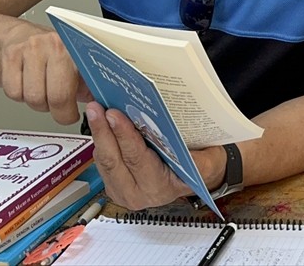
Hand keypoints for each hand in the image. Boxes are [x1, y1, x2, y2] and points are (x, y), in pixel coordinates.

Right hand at [0, 28, 91, 124]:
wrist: (20, 37)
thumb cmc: (52, 55)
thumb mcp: (77, 68)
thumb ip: (90, 86)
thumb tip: (102, 107)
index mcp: (76, 49)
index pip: (78, 88)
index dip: (72, 110)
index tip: (73, 116)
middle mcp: (54, 45)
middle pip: (56, 96)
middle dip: (58, 112)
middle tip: (60, 110)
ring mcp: (30, 49)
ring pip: (33, 98)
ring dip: (38, 104)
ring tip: (44, 93)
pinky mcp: (10, 56)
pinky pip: (13, 93)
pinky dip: (19, 96)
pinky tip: (26, 85)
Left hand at [86, 102, 216, 210]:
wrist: (195, 179)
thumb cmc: (200, 167)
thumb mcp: (208, 163)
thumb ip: (199, 160)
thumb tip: (181, 141)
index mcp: (158, 189)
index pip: (137, 160)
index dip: (125, 136)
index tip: (115, 115)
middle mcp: (136, 195)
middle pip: (113, 162)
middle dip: (103, 132)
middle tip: (97, 108)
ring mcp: (121, 191)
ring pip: (103, 161)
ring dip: (98, 134)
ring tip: (95, 110)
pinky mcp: (112, 184)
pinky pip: (102, 162)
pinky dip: (101, 140)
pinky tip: (100, 121)